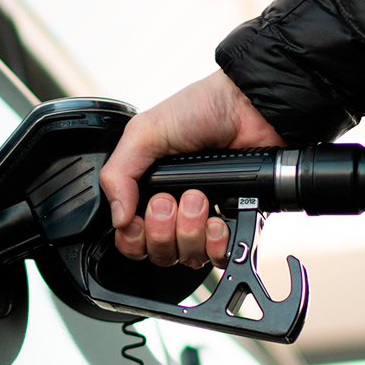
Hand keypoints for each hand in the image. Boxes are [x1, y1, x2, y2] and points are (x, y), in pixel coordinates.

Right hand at [98, 70, 284, 267]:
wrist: (247, 107)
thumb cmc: (200, 110)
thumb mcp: (144, 132)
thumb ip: (118, 174)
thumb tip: (117, 218)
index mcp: (147, 190)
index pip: (130, 238)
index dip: (132, 238)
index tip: (137, 220)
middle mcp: (174, 210)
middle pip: (157, 253)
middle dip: (161, 230)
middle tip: (170, 200)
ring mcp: (203, 219)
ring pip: (186, 257)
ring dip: (189, 230)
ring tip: (198, 197)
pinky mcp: (232, 222)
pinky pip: (218, 256)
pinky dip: (215, 244)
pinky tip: (217, 221)